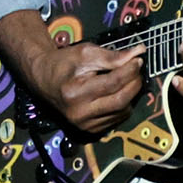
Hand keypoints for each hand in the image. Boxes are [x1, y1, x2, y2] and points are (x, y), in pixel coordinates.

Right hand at [0, 10, 144, 134]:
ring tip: (128, 78)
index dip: (130, 70)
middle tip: (137, 68)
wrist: (44, 79)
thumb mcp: (85, 53)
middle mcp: (79, 112)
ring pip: (122, 111)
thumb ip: (112, 56)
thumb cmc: (63, 64)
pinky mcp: (90, 129)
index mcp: (75, 93)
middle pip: (121, 101)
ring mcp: (84, 124)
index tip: (138, 59)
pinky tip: (120, 92)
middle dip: (135, 83)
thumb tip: (138, 53)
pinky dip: (124, 105)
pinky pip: (117, 118)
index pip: (113, 83)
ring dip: (131, 94)